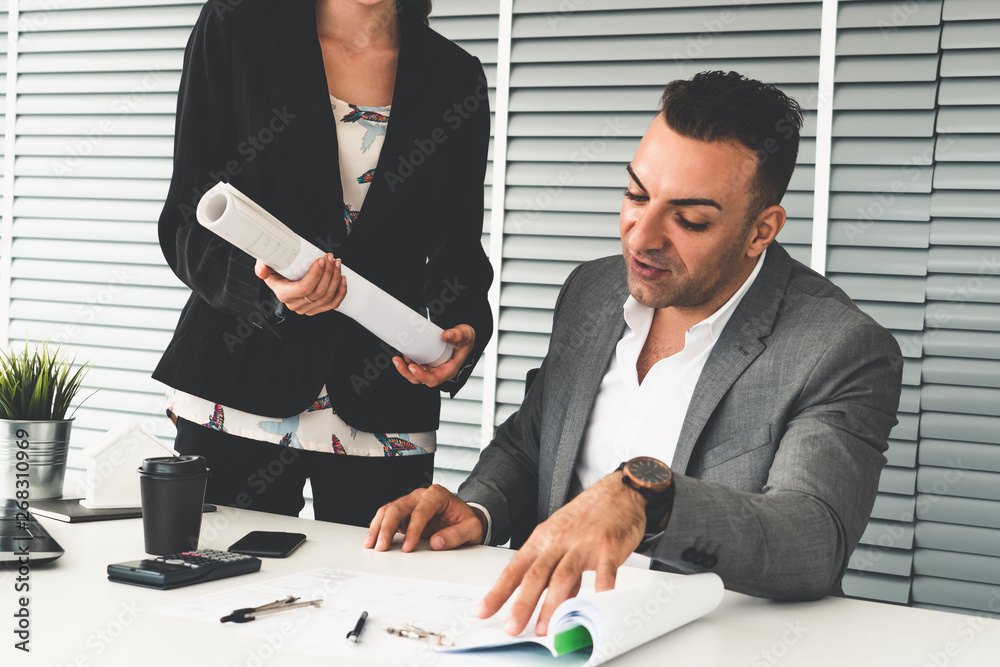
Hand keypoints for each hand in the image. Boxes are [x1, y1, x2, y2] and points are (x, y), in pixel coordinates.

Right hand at [255, 254, 346, 315]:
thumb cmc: (275, 268)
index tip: (321, 260)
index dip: (316, 275)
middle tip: (331, 257)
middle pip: (319, 292)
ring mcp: (307, 309)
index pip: (304, 288)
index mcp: (284, 294)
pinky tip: (343, 279)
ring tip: (336, 263)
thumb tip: (262, 270)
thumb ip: (262, 267)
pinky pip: (332, 304)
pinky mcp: (317, 308)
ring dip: (336, 279)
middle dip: (329, 273)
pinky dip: (341, 292)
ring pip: (327, 297)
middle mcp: (296, 305)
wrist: (281, 276)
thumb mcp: (264, 265)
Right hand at [363, 484, 484, 551]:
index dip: (412, 530)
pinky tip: (374, 539)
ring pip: (388, 510)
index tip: (408, 547)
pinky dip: (379, 528)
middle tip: (381, 546)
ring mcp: (411, 503)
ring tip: (371, 544)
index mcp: (437, 495)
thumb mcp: (472, 529)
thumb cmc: (467, 521)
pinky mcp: (405, 514)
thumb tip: (436, 542)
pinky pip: (388, 517)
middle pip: (398, 507)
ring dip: (378, 527)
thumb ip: (457, 535)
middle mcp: (421, 496)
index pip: (420, 511)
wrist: (465, 519)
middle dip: (387, 527)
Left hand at [392, 324, 474, 387]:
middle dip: (406, 372)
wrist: (463, 337)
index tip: (412, 367)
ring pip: (415, 374)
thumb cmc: (465, 340)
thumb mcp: (466, 334)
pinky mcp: (426, 362)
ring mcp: (432, 368)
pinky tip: (403, 353)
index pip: (434, 379)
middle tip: (398, 361)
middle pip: (420, 379)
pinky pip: (414, 365)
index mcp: (449, 370)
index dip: (422, 376)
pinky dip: (407, 361)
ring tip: (397, 357)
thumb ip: (458, 334)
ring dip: (404, 368)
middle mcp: (439, 371)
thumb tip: (446, 335)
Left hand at [477, 473, 646, 636]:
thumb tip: (548, 603)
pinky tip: (595, 610)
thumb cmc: (588, 516)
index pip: (515, 569)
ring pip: (563, 576)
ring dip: (552, 606)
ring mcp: (583, 544)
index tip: (483, 610)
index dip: (498, 592)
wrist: (619, 492)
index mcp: (543, 539)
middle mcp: (559, 540)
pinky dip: (599, 593)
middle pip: (535, 575)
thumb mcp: (562, 538)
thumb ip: (556, 571)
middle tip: (512, 627)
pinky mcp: (608, 548)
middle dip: (522, 604)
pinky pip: (604, 574)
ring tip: (546, 629)